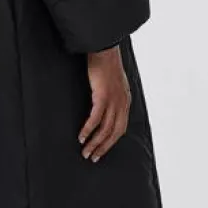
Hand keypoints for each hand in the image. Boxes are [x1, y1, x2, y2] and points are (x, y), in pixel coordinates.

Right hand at [78, 46, 130, 162]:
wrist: (105, 49)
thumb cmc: (106, 63)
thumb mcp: (114, 82)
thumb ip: (112, 95)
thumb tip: (104, 105)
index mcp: (125, 101)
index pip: (120, 128)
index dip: (111, 141)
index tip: (101, 150)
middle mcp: (122, 103)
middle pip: (114, 132)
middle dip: (103, 147)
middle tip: (92, 157)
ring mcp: (114, 100)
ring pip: (105, 129)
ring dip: (95, 143)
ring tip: (85, 152)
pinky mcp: (103, 96)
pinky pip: (96, 118)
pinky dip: (89, 129)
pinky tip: (81, 137)